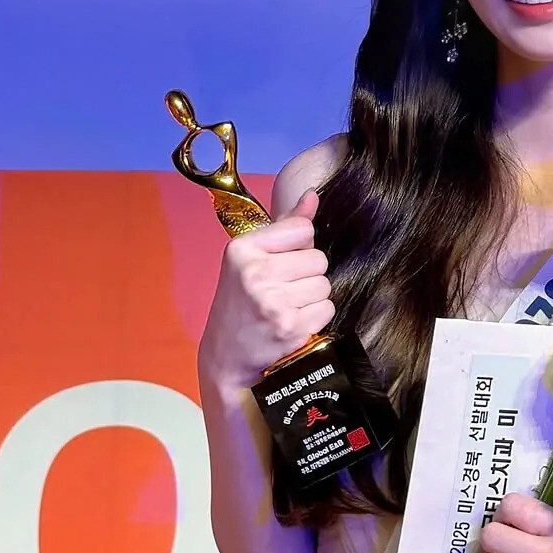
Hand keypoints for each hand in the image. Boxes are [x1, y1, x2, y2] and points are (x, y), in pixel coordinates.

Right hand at [198, 189, 334, 389]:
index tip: (281, 262)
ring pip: (324, 284)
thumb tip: (313, 195)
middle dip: (306, 274)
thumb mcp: (251, 259)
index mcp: (243, 249)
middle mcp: (255, 273)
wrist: (226, 356)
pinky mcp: (290, 326)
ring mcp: (273, 301)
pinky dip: (315, 317)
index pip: (302, 229)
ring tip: (287, 306)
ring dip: (312, 297)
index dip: (299, 247)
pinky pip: (326, 308)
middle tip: (282, 290)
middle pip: (318, 259)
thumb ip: (285, 226)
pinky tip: (293, 322)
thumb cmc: (241, 302)